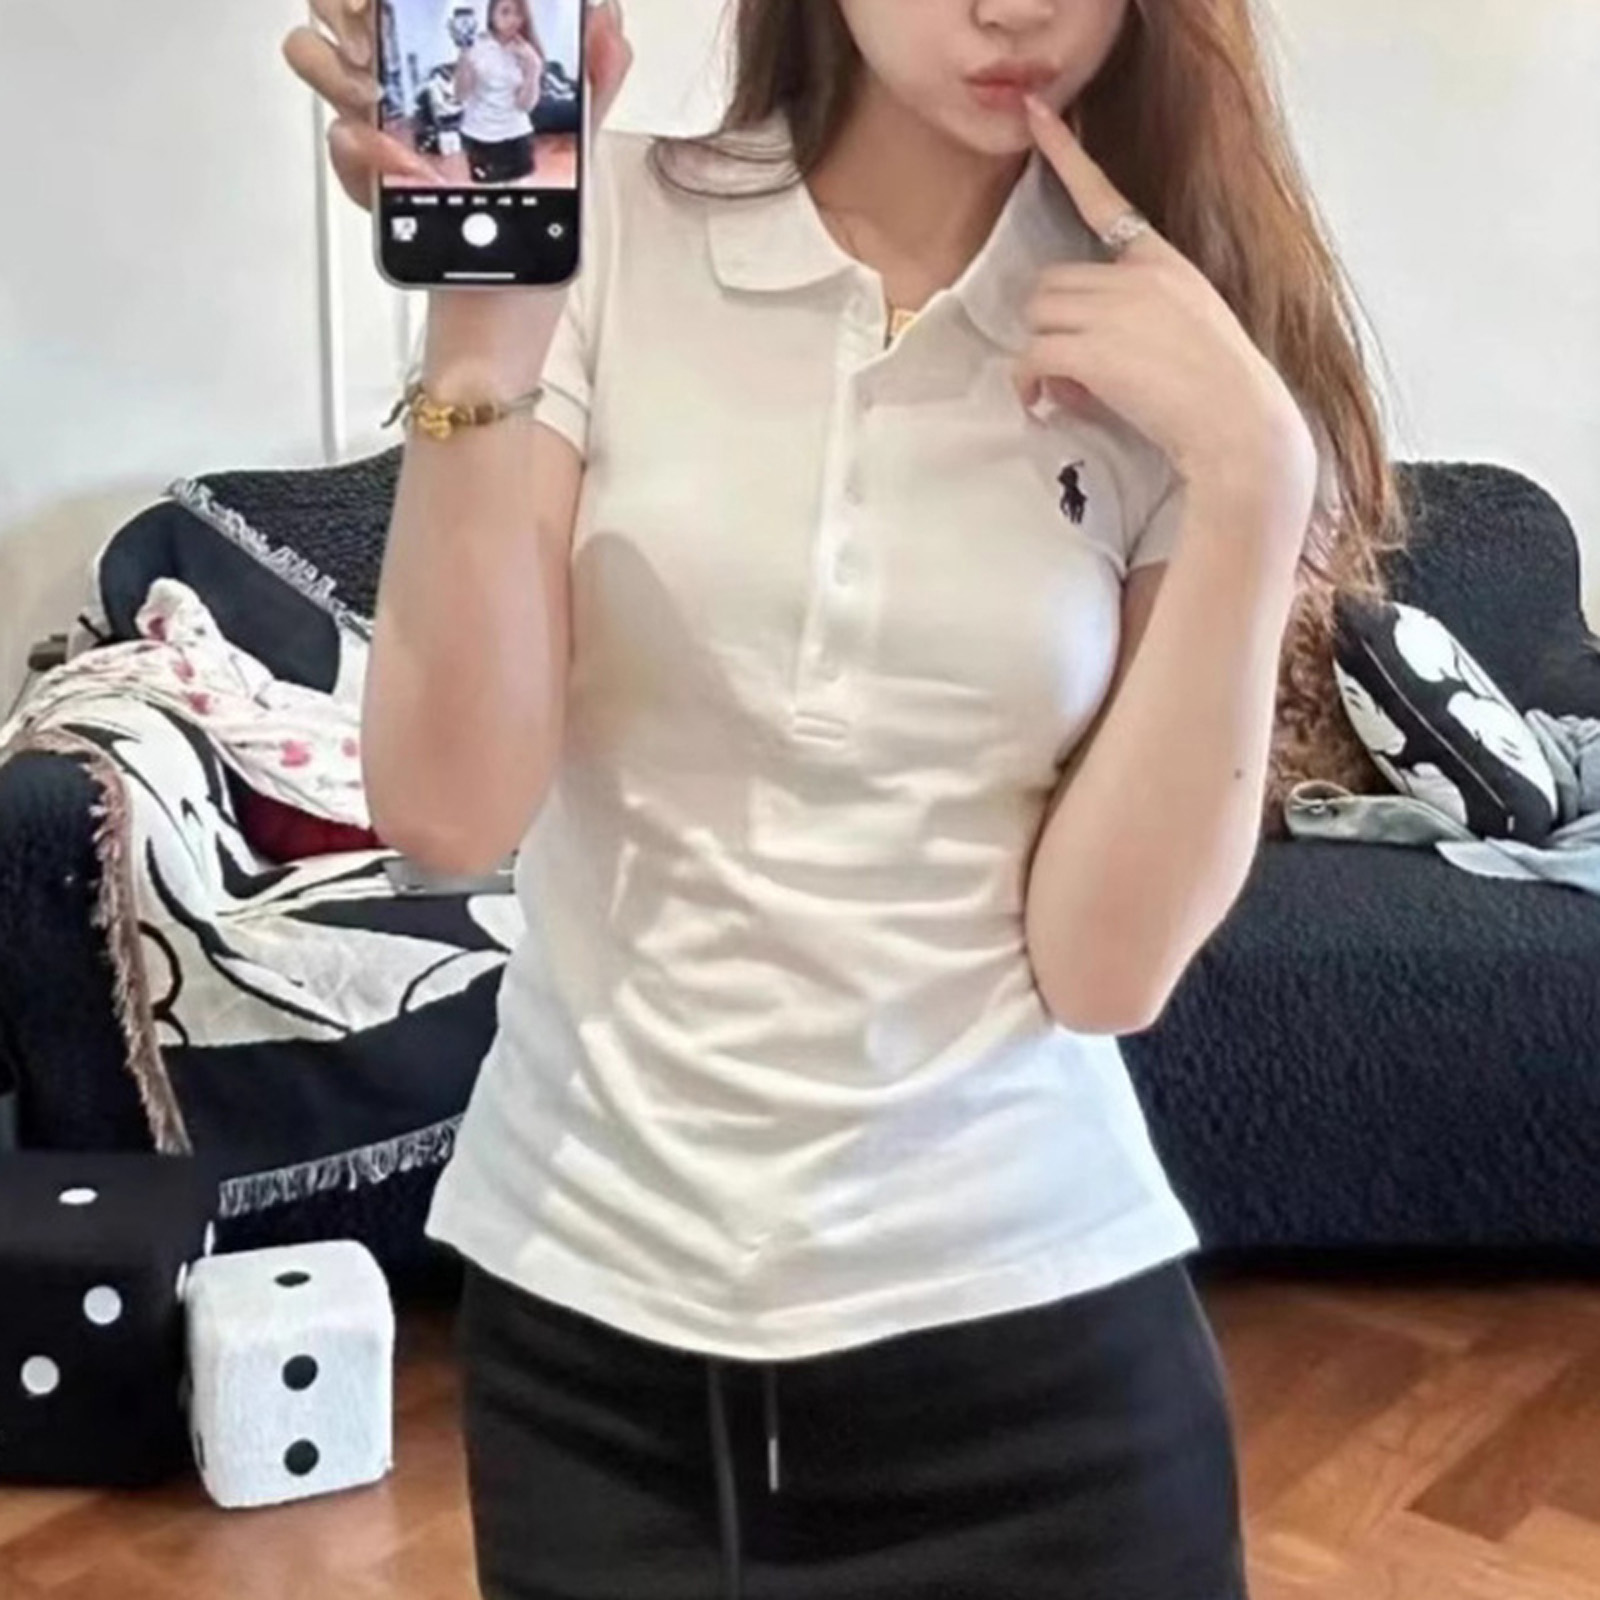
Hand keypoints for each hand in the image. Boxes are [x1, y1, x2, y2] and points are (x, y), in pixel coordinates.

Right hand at [283, 0, 631, 213]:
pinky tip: (396, 162)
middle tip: (378, 30)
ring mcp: (378, 121)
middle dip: (347, 2)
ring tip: (379, 91)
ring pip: (311, 52)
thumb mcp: (573, 143)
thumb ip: (592, 81)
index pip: (405, 0)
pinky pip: (340, 142)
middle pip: (339, 1)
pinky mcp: (369, 174)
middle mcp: (405, 79)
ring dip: (337, 60)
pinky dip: (359, 148)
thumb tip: (606, 23)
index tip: (404, 0)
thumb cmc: (529, 213)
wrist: (507, 293)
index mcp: (451, 56)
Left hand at [1015, 95, 1316, 523]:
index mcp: (1166, 263)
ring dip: (1041, 355)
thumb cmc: (1220, 396)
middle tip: (1071, 370)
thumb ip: (1134, 324)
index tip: (1039, 118)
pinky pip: (1031, 356)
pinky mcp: (1091, 350)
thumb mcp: (1187, 335)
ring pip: (1037, 317)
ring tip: (1068, 392)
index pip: (1109, 201)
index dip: (1068, 157)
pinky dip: (1028, 384)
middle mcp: (1137, 276)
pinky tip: (1043, 405)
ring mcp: (1114, 310)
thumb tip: (1073, 358)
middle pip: (1050, 281)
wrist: (1240, 428)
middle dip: (1052, 325)